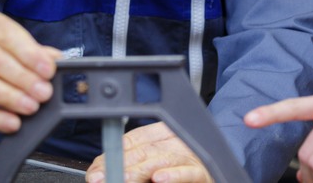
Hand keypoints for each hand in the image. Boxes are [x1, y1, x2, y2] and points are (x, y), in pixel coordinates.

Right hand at [0, 4, 61, 132]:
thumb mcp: (6, 37)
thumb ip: (32, 48)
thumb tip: (56, 60)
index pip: (6, 33)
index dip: (29, 53)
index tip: (48, 70)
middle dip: (23, 78)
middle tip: (43, 92)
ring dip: (10, 97)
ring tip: (31, 106)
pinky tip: (11, 121)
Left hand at [86, 122, 212, 182]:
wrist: (217, 172)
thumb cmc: (183, 169)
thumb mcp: (156, 161)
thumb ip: (135, 164)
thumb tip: (103, 172)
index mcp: (162, 134)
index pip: (130, 141)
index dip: (110, 156)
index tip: (95, 172)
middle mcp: (176, 141)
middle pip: (143, 150)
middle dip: (118, 165)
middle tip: (101, 178)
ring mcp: (190, 156)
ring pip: (161, 160)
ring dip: (138, 171)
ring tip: (123, 179)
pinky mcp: (203, 172)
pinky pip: (187, 172)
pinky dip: (174, 175)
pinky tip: (160, 178)